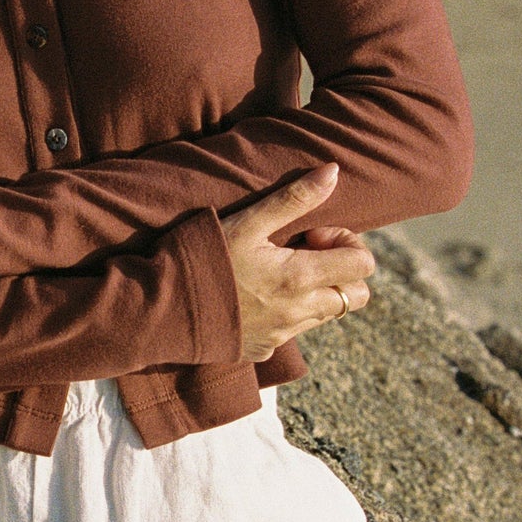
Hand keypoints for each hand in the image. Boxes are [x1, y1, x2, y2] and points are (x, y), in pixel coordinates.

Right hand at [217, 163, 374, 360]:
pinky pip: (294, 331)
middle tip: (304, 253)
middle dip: (341, 271)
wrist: (158, 307)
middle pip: (355, 297)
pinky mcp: (263, 349)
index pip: (363, 265)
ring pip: (325, 314)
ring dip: (315, 291)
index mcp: (300, 279)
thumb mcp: (247, 221)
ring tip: (276, 273)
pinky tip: (254, 296)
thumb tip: (334, 171)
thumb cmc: (203, 257)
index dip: (347, 242)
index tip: (312, 234)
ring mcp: (282, 336)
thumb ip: (295, 198)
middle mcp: (298, 313)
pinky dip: (288, 311)